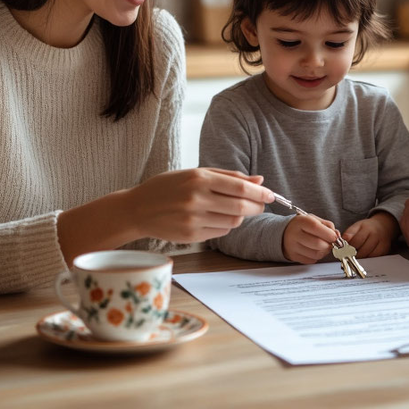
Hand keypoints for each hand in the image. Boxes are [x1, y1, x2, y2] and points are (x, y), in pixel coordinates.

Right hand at [126, 167, 273, 243]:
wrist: (137, 209)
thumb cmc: (168, 187)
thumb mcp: (195, 173)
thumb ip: (228, 176)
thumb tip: (259, 179)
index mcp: (198, 179)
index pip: (239, 187)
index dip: (260, 192)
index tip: (271, 194)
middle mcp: (196, 199)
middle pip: (241, 207)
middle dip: (257, 206)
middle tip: (261, 204)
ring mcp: (193, 220)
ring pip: (233, 222)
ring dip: (241, 217)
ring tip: (236, 209)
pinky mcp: (191, 236)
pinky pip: (220, 232)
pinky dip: (226, 225)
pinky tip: (218, 217)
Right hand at [282, 214, 338, 263]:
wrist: (284, 233)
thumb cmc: (302, 226)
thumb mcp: (314, 219)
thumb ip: (327, 225)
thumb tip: (337, 235)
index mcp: (300, 222)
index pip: (316, 228)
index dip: (329, 234)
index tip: (335, 237)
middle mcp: (295, 234)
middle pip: (318, 244)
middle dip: (329, 244)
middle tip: (331, 242)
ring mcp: (293, 247)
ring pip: (316, 254)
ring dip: (324, 252)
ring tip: (324, 246)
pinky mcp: (294, 256)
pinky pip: (311, 260)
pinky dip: (317, 256)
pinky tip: (316, 250)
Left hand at [343, 213, 398, 257]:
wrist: (383, 226)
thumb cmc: (367, 228)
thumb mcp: (357, 226)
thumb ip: (349, 233)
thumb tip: (343, 240)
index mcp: (367, 228)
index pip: (356, 241)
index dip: (348, 247)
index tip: (343, 250)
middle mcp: (376, 236)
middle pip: (362, 251)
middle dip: (354, 254)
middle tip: (349, 254)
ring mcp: (382, 243)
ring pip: (368, 256)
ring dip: (361, 257)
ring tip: (356, 254)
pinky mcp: (385, 250)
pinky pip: (374, 258)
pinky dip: (368, 258)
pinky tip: (365, 255)